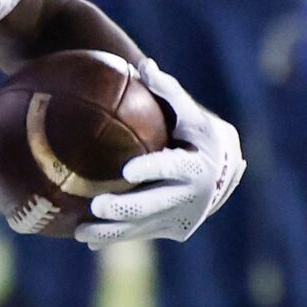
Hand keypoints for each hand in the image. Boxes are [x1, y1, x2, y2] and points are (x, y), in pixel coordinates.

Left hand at [80, 56, 244, 247]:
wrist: (227, 171)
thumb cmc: (200, 134)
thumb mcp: (190, 114)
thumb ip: (168, 92)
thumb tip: (144, 65)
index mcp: (198, 164)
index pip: (173, 166)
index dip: (152, 169)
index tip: (128, 170)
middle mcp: (193, 195)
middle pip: (154, 204)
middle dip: (125, 208)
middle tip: (96, 205)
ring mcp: (183, 216)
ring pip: (143, 227)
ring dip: (111, 232)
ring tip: (79, 233)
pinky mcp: (173, 230)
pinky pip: (140, 234)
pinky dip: (116, 237)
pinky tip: (88, 241)